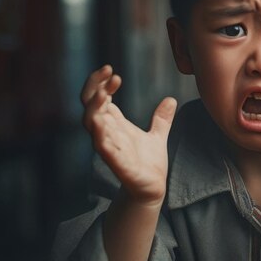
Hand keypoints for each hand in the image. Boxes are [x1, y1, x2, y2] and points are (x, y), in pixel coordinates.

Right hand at [81, 65, 176, 205]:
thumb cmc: (148, 163)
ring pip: (91, 124)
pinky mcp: (116, 162)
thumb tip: (171, 100)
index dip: (102, 83)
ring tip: (104, 93)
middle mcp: (107, 132)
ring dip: (95, 108)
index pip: (99, 98)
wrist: (153, 188)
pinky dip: (100, 135)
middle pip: (90, 105)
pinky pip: (102, 147)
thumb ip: (161, 119)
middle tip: (109, 72)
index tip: (113, 72)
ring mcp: (109, 146)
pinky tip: (102, 123)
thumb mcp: (158, 135)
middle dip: (95, 87)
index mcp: (115, 124)